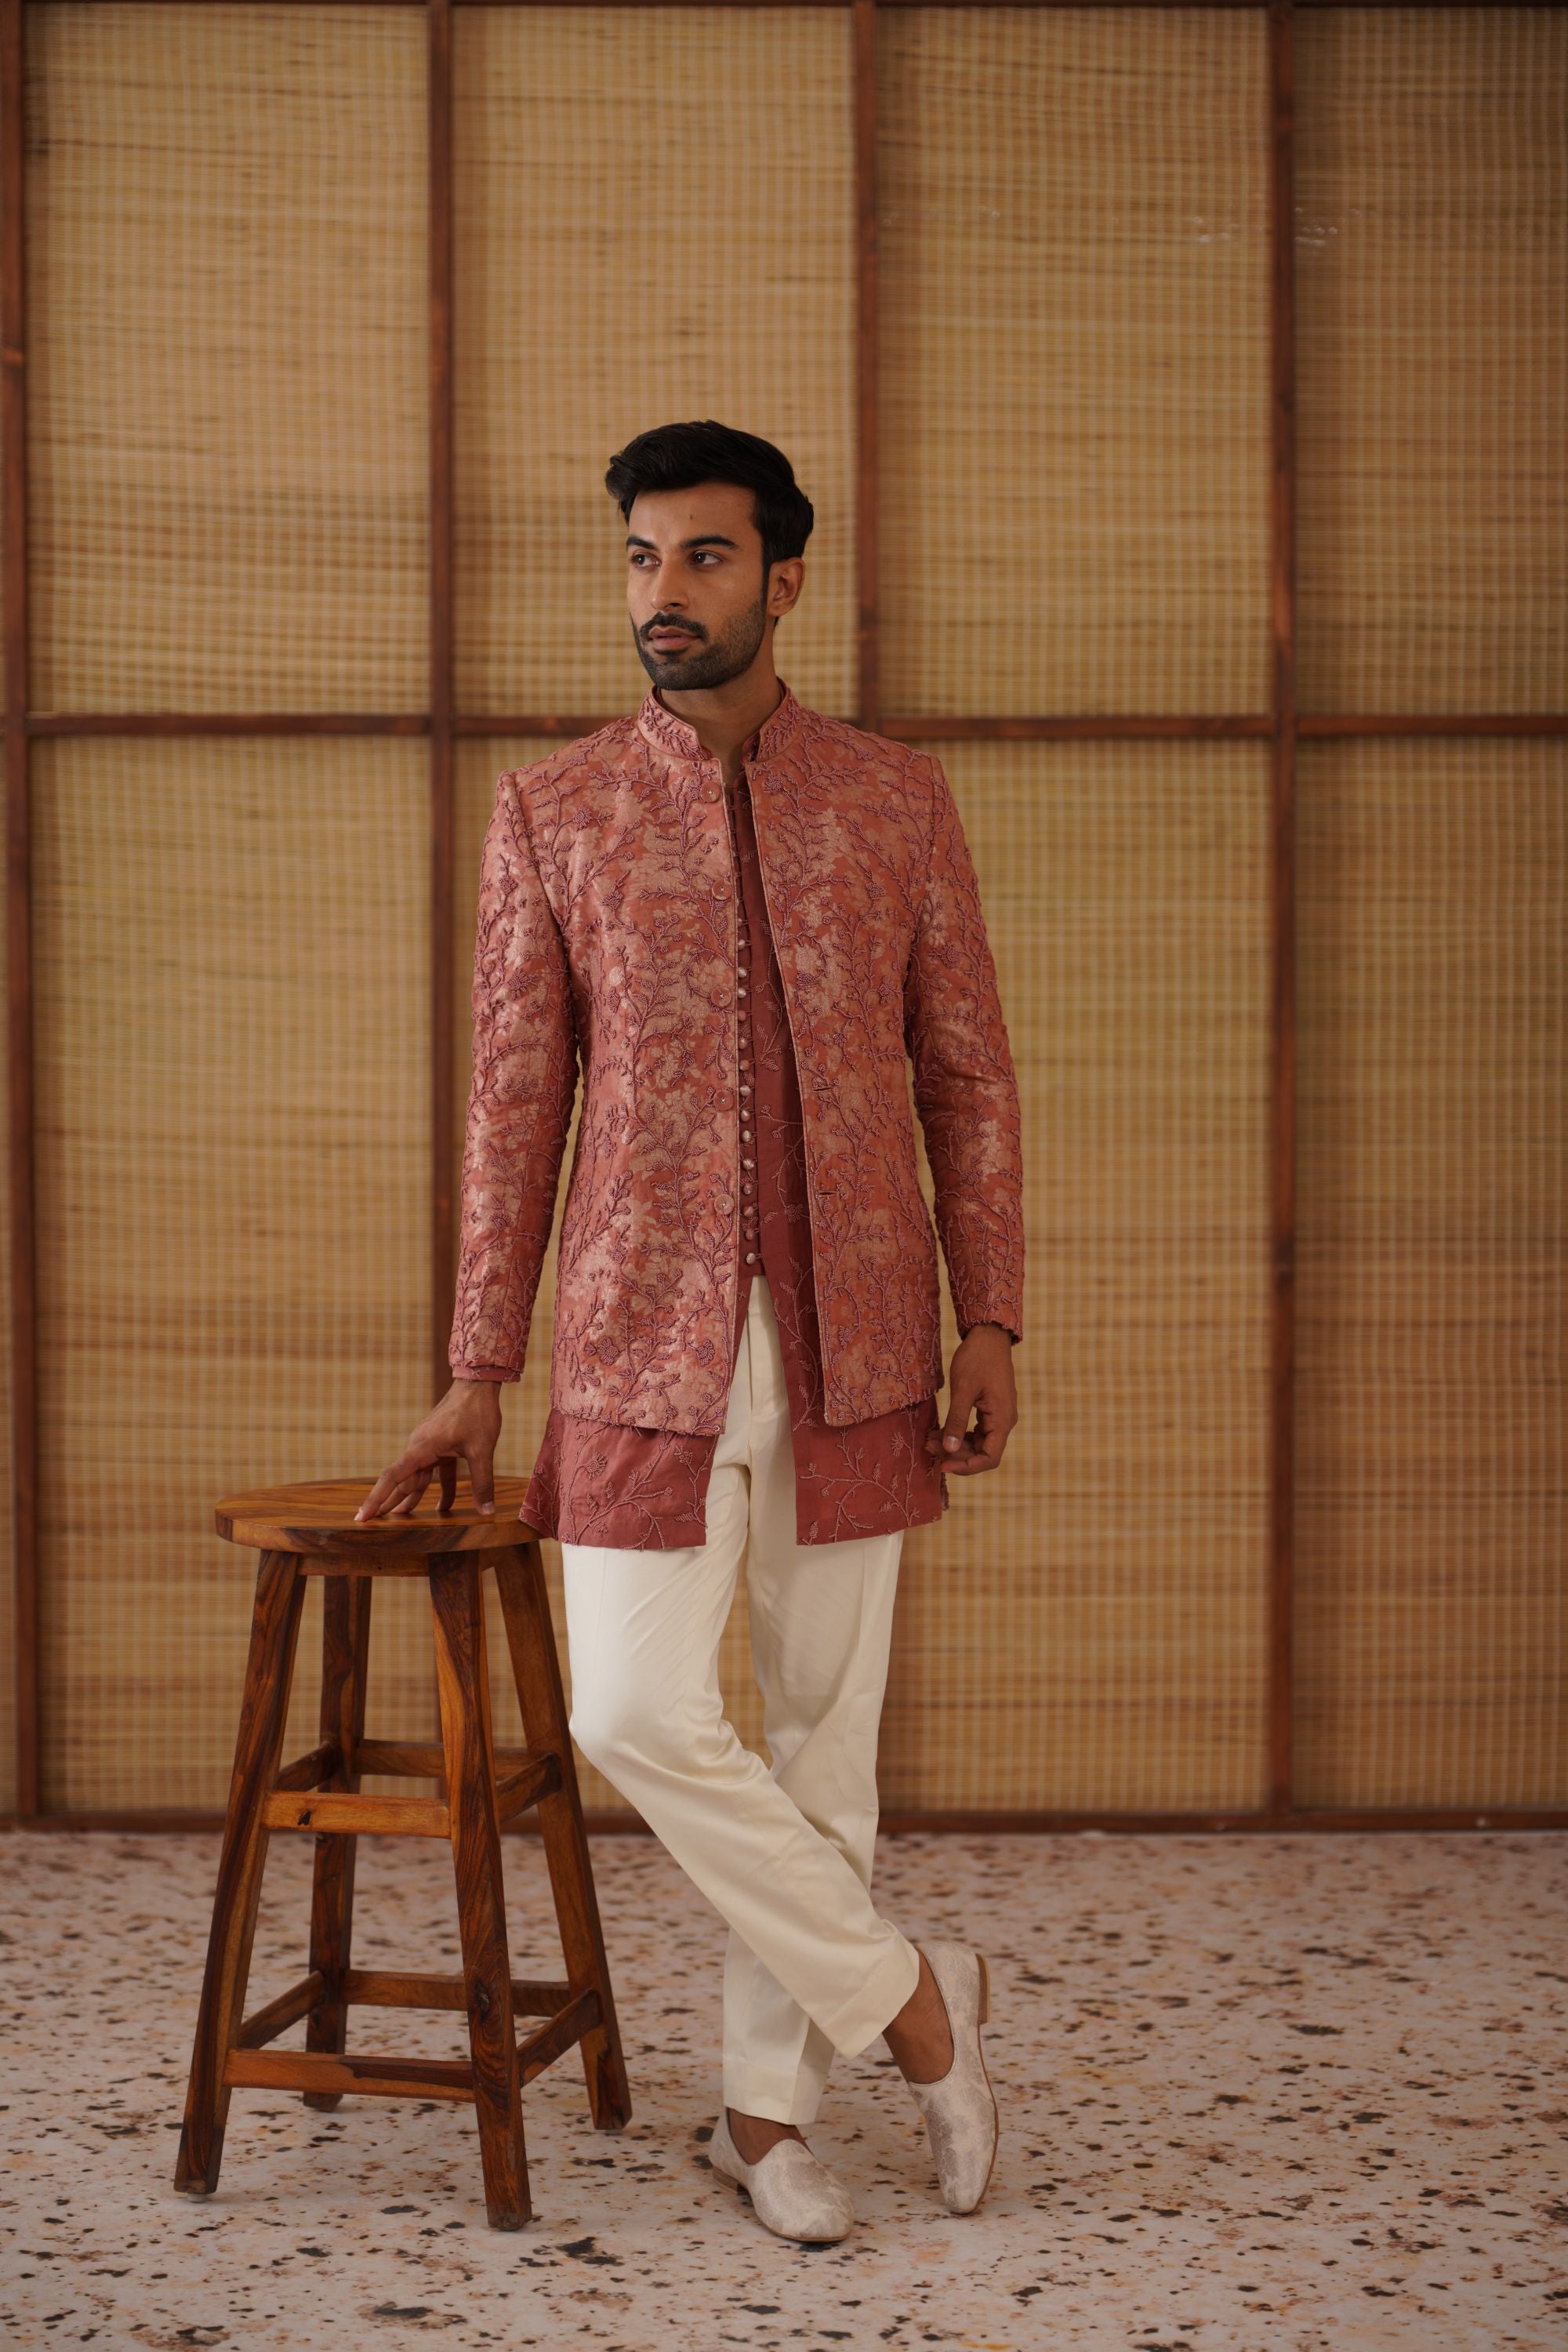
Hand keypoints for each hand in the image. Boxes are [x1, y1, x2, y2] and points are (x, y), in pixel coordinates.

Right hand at [354, 1379, 504, 1521]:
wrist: (478, 1384)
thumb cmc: (476, 1413)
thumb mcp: (481, 1450)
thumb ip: (483, 1482)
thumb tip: (487, 1512)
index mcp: (421, 1448)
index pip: (392, 1478)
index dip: (376, 1499)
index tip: (360, 1517)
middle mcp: (419, 1447)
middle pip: (400, 1481)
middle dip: (388, 1504)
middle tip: (375, 1527)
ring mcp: (428, 1445)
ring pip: (417, 1477)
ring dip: (411, 1498)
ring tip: (402, 1521)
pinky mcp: (440, 1444)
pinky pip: (435, 1470)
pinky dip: (438, 1487)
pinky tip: (443, 1507)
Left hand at [924, 1324, 1016, 1475]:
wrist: (988, 1335)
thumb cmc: (977, 1359)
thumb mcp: (962, 1390)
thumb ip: (956, 1421)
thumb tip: (948, 1449)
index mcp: (1002, 1419)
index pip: (989, 1458)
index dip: (967, 1467)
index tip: (943, 1465)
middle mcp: (1004, 1421)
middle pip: (982, 1452)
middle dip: (955, 1454)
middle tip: (928, 1446)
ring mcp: (998, 1415)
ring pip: (977, 1443)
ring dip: (955, 1445)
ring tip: (930, 1439)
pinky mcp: (991, 1409)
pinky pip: (976, 1431)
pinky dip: (958, 1433)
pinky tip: (940, 1430)